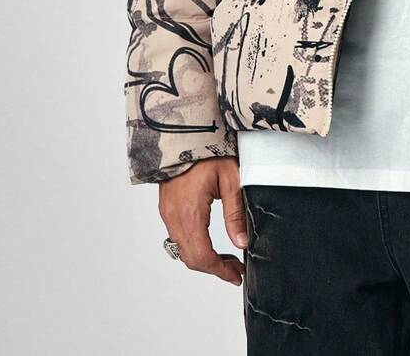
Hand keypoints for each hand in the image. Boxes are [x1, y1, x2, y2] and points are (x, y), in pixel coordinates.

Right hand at [158, 155, 248, 284]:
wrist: (184, 133)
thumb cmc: (208, 151)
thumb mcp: (230, 178)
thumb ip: (235, 213)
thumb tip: (241, 243)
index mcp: (189, 212)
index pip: (202, 256)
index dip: (220, 271)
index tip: (236, 275)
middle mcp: (174, 216)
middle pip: (191, 258)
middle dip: (214, 268)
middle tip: (235, 270)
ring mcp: (168, 213)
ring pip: (183, 250)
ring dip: (204, 259)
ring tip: (227, 258)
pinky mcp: (167, 209)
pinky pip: (178, 238)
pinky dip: (194, 246)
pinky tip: (210, 243)